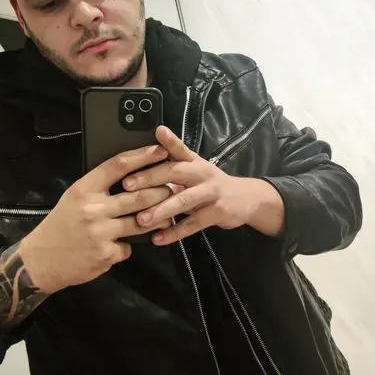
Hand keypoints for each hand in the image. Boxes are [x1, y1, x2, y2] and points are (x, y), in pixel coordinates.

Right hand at [20, 145, 171, 292]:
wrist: (41, 260)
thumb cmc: (61, 226)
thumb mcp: (74, 198)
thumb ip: (100, 189)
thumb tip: (132, 178)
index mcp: (84, 189)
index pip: (118, 166)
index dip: (142, 156)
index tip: (160, 151)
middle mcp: (93, 208)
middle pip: (138, 195)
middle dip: (161, 191)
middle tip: (173, 188)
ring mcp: (101, 232)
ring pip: (141, 222)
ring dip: (157, 218)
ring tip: (166, 214)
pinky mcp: (106, 254)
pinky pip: (129, 246)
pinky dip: (129, 245)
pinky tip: (124, 245)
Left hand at [122, 126, 284, 244]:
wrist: (247, 199)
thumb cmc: (212, 184)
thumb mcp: (196, 168)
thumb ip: (174, 159)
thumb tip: (149, 148)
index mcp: (194, 162)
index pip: (179, 148)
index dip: (166, 142)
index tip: (153, 135)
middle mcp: (202, 173)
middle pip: (176, 172)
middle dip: (150, 178)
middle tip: (127, 186)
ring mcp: (211, 193)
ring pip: (183, 200)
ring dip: (161, 210)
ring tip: (141, 220)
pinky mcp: (218, 212)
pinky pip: (193, 224)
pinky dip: (175, 233)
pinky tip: (158, 239)